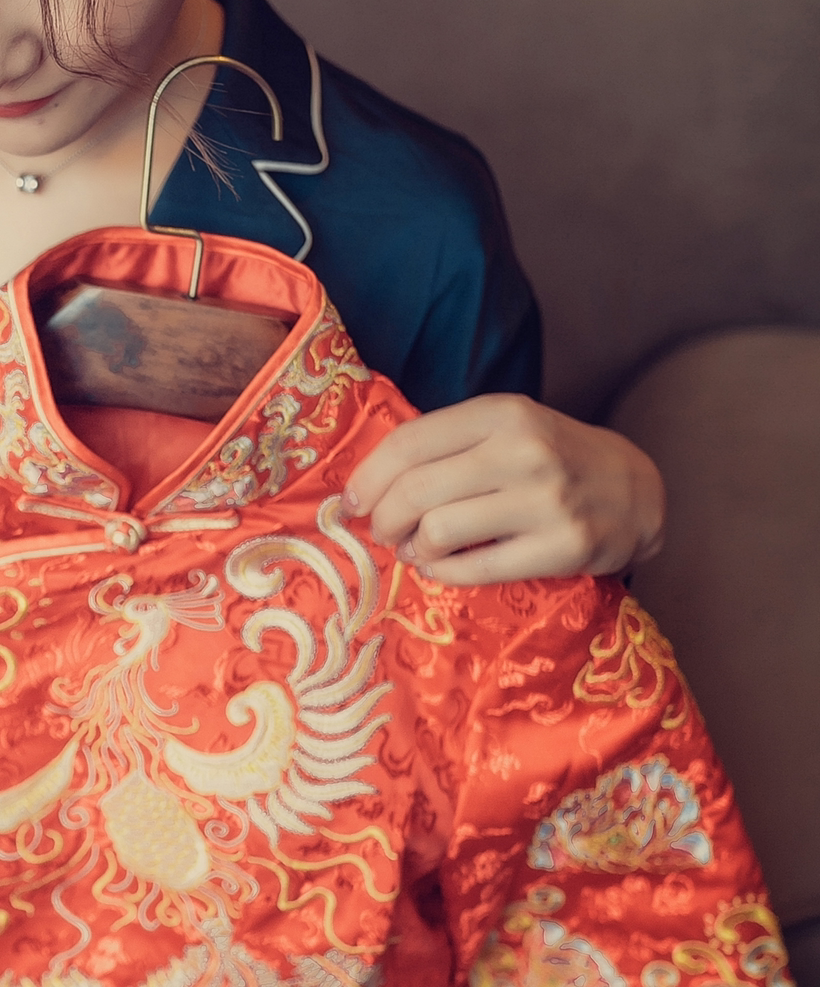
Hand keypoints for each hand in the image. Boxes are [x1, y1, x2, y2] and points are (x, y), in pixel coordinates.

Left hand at [345, 396, 666, 585]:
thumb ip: (446, 445)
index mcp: (502, 414)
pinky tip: (445, 566)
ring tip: (419, 549)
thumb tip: (365, 486)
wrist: (635, 492)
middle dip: (384, 519)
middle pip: (415, 491)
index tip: (352, 503)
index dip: (367, 479)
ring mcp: (545, 501)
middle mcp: (524, 451)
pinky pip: (473, 570)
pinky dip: (444, 573)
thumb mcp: (506, 429)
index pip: (409, 443)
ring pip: (438, 531)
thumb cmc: (552, 459)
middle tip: (385, 532)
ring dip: (414, 548)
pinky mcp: (561, 547)